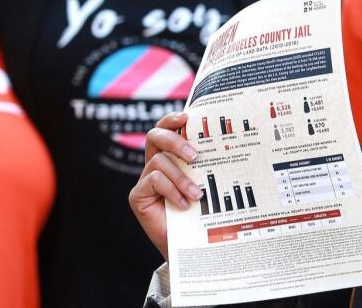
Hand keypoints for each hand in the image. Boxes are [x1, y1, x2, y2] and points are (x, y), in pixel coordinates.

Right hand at [129, 112, 201, 258]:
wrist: (189, 244)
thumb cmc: (200, 212)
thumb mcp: (206, 182)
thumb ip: (206, 164)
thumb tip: (223, 141)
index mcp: (170, 156)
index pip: (166, 129)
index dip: (172, 119)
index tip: (187, 117)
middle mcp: (155, 164)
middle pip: (154, 136)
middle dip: (174, 140)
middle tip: (194, 155)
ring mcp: (144, 180)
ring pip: (158, 161)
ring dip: (181, 177)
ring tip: (197, 194)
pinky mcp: (138, 196)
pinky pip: (153, 180)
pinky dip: (171, 190)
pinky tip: (184, 204)